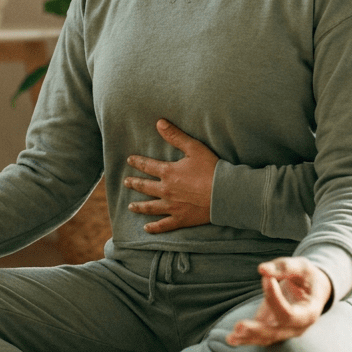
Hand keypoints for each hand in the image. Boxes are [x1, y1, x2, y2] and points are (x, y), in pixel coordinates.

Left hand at [125, 119, 217, 233]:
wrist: (224, 193)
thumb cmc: (211, 168)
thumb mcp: (194, 148)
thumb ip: (175, 136)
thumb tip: (159, 123)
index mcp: (168, 173)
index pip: (148, 166)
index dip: (138, 162)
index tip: (129, 160)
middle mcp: (166, 190)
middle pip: (145, 187)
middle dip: (135, 183)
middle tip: (126, 182)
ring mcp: (172, 206)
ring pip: (151, 207)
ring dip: (139, 206)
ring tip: (131, 206)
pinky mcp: (181, 219)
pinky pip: (164, 225)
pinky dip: (154, 227)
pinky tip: (147, 228)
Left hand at [226, 257, 331, 346]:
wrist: (311, 289)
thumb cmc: (307, 276)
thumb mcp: (302, 267)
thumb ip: (284, 268)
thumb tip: (262, 270)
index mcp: (309, 313)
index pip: (289, 314)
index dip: (275, 299)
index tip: (266, 279)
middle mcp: (297, 328)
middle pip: (276, 333)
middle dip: (257, 330)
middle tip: (239, 326)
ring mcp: (284, 331)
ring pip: (265, 338)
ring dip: (247, 337)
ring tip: (231, 337)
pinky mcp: (271, 328)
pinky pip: (258, 336)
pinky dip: (244, 338)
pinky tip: (230, 339)